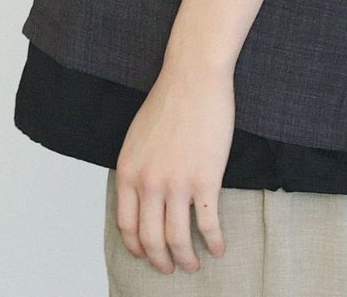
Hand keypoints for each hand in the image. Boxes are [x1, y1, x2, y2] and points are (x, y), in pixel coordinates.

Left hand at [112, 54, 233, 274]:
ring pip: (178, 240)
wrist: (193, 77)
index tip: (147, 254)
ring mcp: (177, 183)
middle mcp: (148, 183)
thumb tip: (141, 199)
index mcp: (129, 172)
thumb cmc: (168, 101)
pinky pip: (208, 224)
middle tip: (171, 268)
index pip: (126, 226)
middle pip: (151, 240)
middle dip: (161, 261)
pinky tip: (220, 248)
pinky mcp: (205, 180)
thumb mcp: (136, 138)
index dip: (137, 247)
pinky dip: (214, 242)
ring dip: (187, 259)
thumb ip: (136, 169)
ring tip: (194, 264)